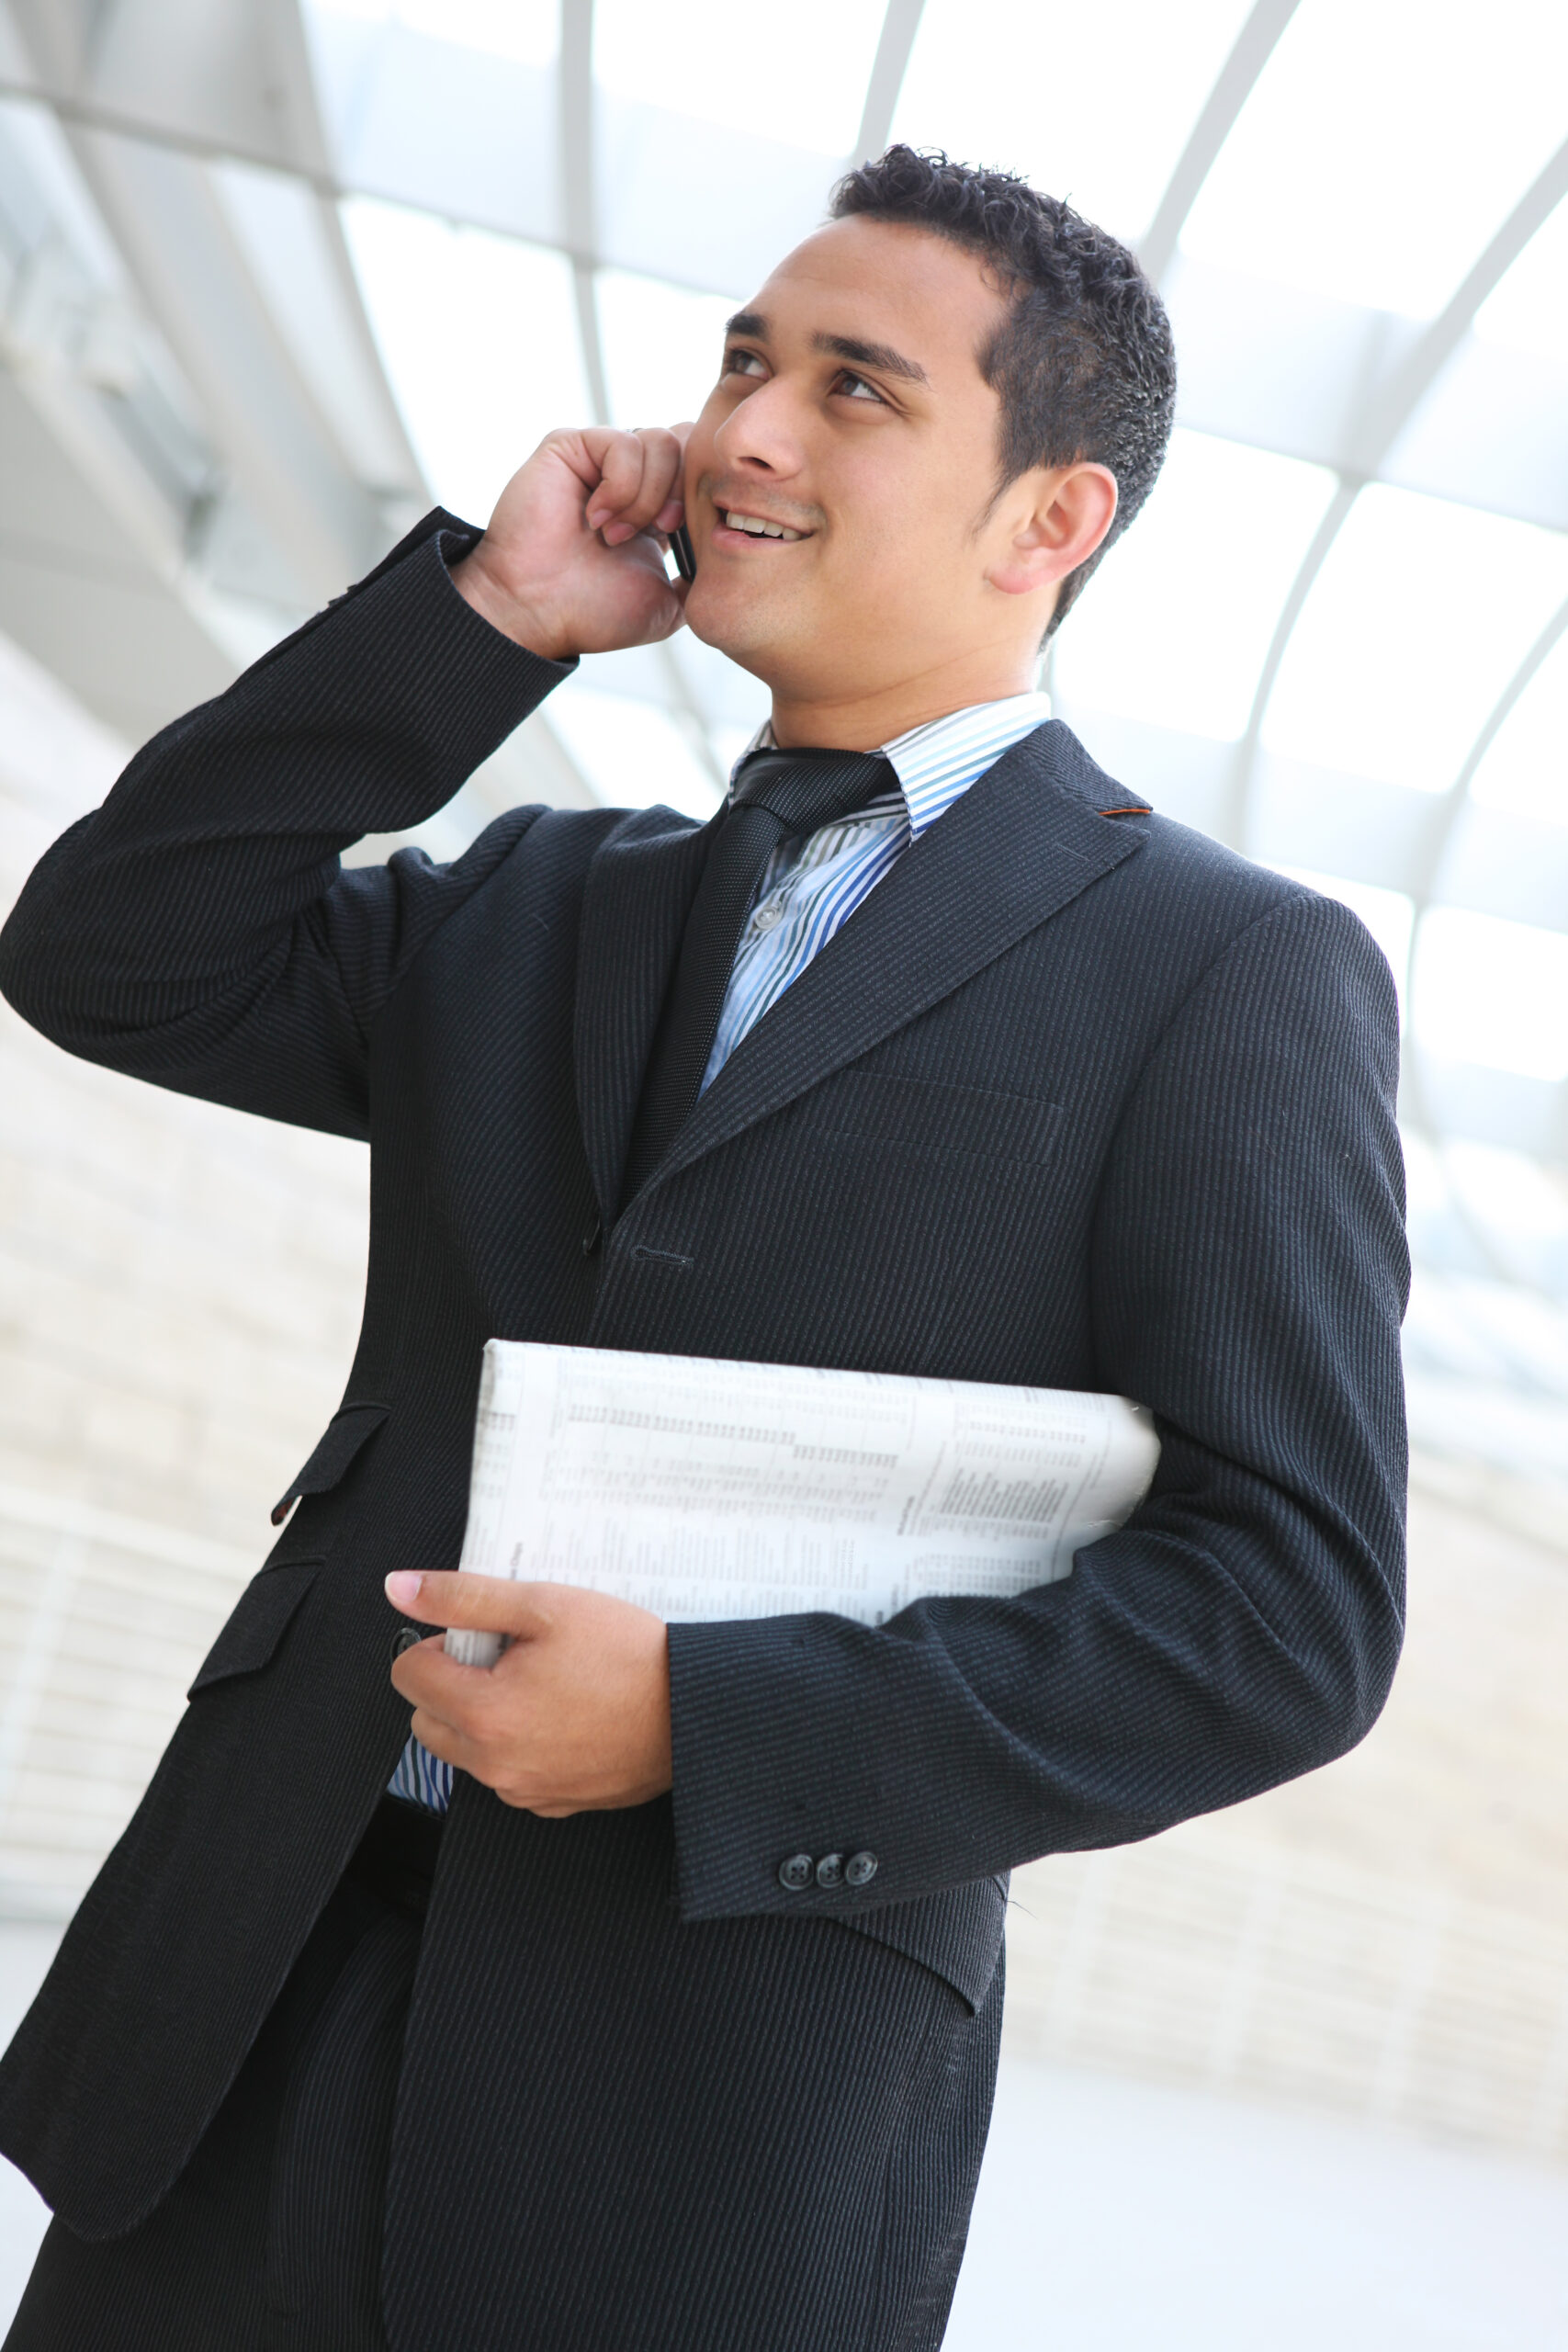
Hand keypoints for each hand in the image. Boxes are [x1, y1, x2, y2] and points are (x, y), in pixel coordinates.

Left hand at [385, 1570, 671, 1815]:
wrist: (694, 1710)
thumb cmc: (629, 1656)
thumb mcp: (544, 1606)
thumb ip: (464, 1597)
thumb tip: (402, 1589)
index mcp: (483, 1714)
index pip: (410, 1673)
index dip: (443, 1640)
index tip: (486, 1632)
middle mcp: (494, 1765)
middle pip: (427, 1717)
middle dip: (454, 1682)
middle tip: (511, 1655)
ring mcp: (524, 1791)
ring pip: (466, 1749)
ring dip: (483, 1715)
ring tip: (542, 1683)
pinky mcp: (552, 1803)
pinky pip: (508, 1773)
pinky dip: (519, 1745)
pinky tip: (563, 1714)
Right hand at [452, 426, 690, 661]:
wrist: (537, 612)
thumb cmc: (592, 612)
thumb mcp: (668, 605)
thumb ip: (700, 579)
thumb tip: (728, 560)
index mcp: (656, 506)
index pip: (700, 469)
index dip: (705, 498)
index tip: (684, 541)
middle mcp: (631, 476)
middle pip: (689, 443)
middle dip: (685, 491)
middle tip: (662, 532)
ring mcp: (602, 459)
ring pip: (662, 442)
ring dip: (649, 497)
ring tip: (615, 536)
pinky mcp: (572, 446)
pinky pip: (624, 442)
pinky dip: (621, 486)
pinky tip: (597, 519)